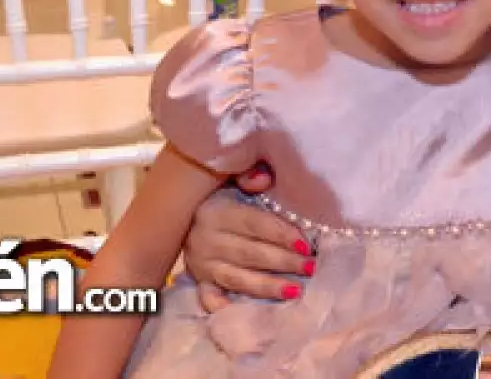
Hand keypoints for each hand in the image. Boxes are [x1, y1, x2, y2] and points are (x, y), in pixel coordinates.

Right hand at [183, 164, 312, 310]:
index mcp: (217, 211)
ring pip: (237, 278)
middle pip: (250, 253)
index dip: (281, 234)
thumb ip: (249, 177)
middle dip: (283, 262)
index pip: (254, 224)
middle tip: (310, 268)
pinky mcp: (199, 280)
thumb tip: (263, 179)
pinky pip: (210, 297)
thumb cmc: (221, 196)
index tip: (305, 244)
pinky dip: (225, 306)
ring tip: (295, 291)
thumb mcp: (232, 180)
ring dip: (268, 286)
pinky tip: (245, 314)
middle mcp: (205, 239)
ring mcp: (201, 264)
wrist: (180, 213)